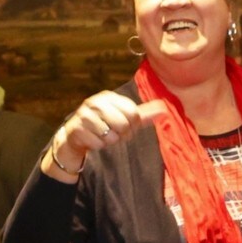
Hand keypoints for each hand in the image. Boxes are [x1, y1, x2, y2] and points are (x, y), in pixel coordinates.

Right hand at [44, 92, 166, 180]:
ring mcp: (83, 115)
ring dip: (110, 141)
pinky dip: (99, 145)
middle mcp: (94, 102)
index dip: (133, 124)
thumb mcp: (124, 116)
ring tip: (102, 135)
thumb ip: (144, 114)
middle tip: (114, 132)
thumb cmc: (105, 124)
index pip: (134, 113)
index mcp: (108, 97)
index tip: (125, 124)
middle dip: (122, 134)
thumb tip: (165, 110)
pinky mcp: (76, 129)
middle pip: (124, 125)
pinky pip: (99, 144)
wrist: (77, 134)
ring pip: (111, 136)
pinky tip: (93, 139)